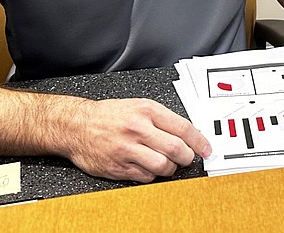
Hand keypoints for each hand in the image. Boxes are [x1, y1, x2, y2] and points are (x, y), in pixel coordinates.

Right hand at [60, 97, 211, 182]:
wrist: (77, 126)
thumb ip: (163, 119)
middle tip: (188, 158)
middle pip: (176, 149)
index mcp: (146, 111)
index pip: (183, 128)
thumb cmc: (109, 116)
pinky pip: (146, 177)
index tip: (207, 149)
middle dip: (188, 157)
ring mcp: (128, 150)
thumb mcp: (138, 106)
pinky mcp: (119, 167)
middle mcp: (138, 129)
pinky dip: (152, 175)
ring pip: (163, 166)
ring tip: (167, 163)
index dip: (200, 141)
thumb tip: (189, 134)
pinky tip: (148, 166)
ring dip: (171, 168)